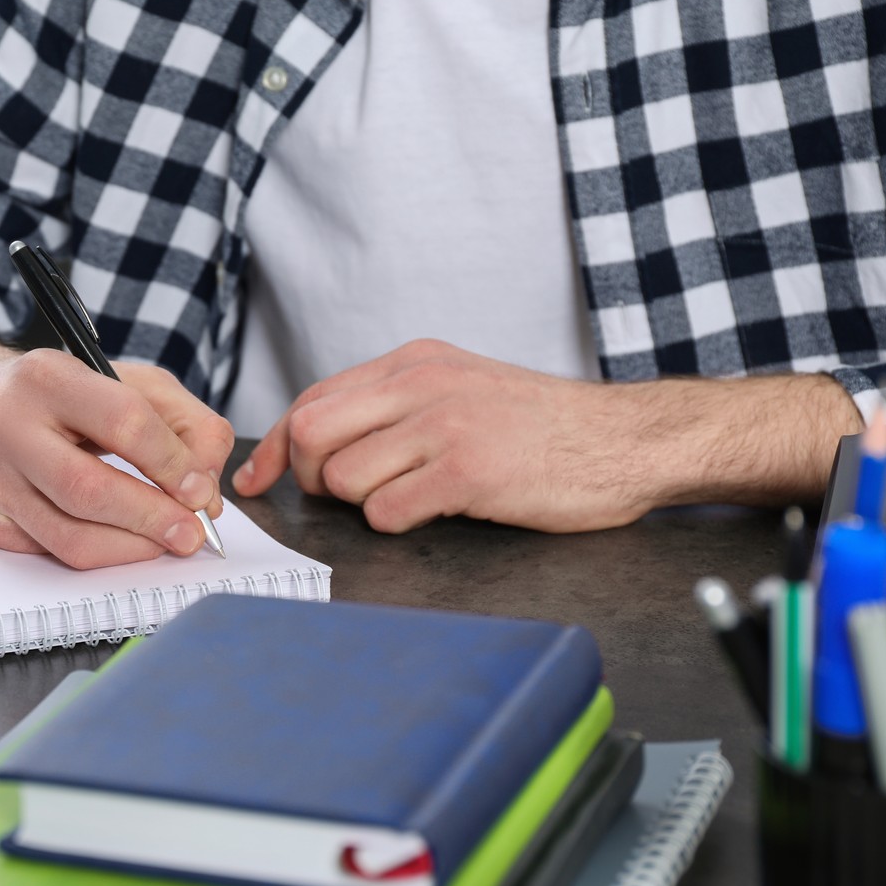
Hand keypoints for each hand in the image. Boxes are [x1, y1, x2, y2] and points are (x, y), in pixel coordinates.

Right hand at [0, 328, 232, 567]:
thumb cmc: (54, 395)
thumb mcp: (124, 381)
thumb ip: (184, 424)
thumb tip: (207, 491)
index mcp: (47, 376)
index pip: (124, 422)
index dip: (173, 463)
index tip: (201, 490)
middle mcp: (6, 425)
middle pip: (90, 488)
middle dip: (153, 518)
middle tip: (192, 534)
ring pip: (69, 536)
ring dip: (130, 547)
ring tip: (164, 542)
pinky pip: (50, 553)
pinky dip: (99, 554)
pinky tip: (121, 541)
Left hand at [230, 339, 860, 532]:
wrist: (627, 439)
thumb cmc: (541, 427)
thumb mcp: (460, 389)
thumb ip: (393, 407)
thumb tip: (316, 442)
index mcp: (414, 363)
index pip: (312, 398)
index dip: (276, 445)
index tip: (258, 477)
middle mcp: (421, 385)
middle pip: (312, 432)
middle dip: (312, 477)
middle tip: (347, 496)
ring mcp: (445, 425)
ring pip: (343, 477)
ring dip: (360, 504)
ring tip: (407, 499)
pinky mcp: (469, 471)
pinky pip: (387, 510)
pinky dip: (395, 522)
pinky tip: (432, 511)